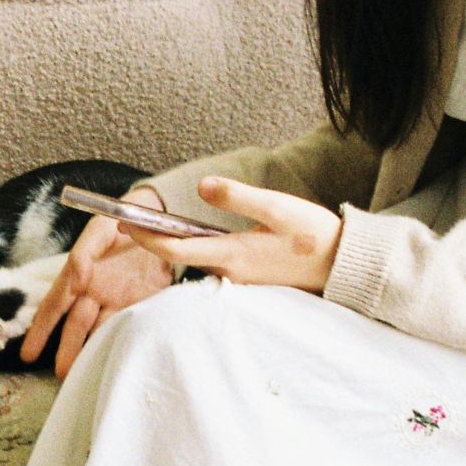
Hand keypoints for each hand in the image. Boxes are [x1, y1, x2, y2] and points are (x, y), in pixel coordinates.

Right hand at [20, 186, 175, 378]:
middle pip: (76, 327)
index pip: (55, 306)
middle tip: (60, 375)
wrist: (160, 216)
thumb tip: (75, 277)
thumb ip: (85, 251)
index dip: (41, 329)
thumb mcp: (100, 229)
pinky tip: (114, 360)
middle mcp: (96, 292)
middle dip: (67, 351)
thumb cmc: (123, 217)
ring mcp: (120, 299)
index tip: (27, 354)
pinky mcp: (144, 302)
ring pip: (100, 332)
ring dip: (90, 353)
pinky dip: (121, 342)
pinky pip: (130, 326)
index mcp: (80, 275)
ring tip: (82, 375)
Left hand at [122, 177, 341, 290]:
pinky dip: (194, 251)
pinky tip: (189, 237)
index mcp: (232, 254)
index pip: (176, 248)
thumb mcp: (277, 207)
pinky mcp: (249, 278)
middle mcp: (230, 272)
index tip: (123, 222)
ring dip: (173, 245)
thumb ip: (237, 197)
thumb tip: (202, 186)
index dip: (146, 236)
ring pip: (196, 261)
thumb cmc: (313, 234)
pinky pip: (213, 265)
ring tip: (150, 226)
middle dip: (153, 240)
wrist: (342, 265)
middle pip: (181, 257)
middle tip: (126, 222)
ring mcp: (239, 279)